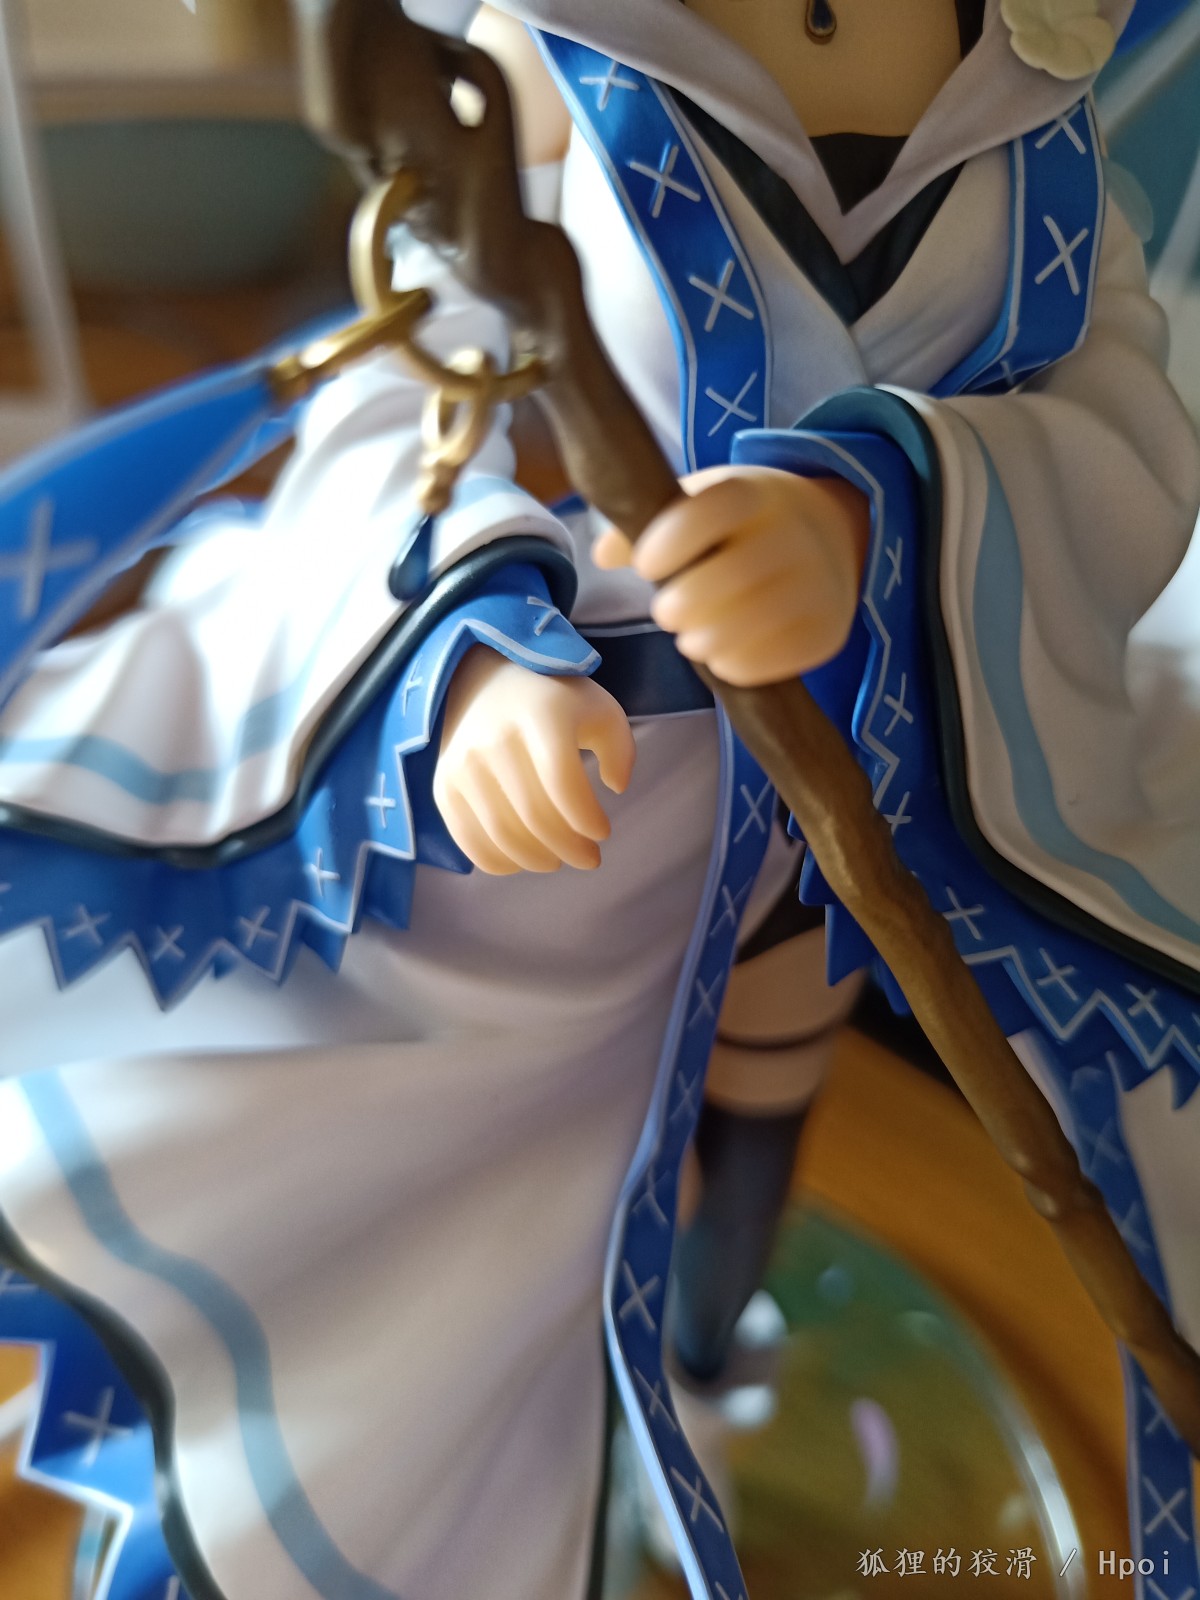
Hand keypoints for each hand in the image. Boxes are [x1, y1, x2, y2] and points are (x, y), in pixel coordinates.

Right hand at [434, 646, 635, 874]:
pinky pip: (469, 840)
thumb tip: (616, 788)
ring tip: (558, 859)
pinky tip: (522, 860)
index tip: (603, 832)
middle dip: (570, 848)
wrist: (487, 681)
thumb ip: (621, 749)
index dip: (587, 819)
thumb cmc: (553, 702)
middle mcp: (495, 739)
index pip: (564, 784)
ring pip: (503, 835)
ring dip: (538, 860)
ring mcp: (464, 765)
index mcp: (540, 716)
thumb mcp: (600, 710)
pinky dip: (499, 862)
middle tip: (589, 857)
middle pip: (535, 816)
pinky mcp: (444, 786)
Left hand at [593, 465, 869, 686]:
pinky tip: (722, 654)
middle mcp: (793, 536)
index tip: (645, 566)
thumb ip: (647, 526)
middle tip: (666, 613)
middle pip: (727, 578)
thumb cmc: (741, 525)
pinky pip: (771, 662)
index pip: (712, 510)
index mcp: (755, 495)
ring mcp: (816, 585)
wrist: (827, 537)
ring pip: (747, 627)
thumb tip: (604, 553)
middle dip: (679, 606)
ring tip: (691, 637)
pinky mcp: (827, 632)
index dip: (668, 541)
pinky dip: (733, 666)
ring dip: (702, 641)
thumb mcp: (699, 506)